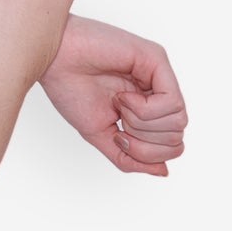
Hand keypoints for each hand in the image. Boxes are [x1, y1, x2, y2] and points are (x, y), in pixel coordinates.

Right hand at [39, 15, 186, 175]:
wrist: (52, 60)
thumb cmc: (69, 88)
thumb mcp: (101, 134)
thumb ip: (129, 156)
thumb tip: (163, 171)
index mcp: (147, 106)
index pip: (171, 144)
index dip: (147, 153)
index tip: (117, 136)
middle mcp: (157, 89)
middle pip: (177, 136)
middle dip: (144, 142)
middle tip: (119, 122)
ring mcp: (159, 74)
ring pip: (179, 121)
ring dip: (142, 123)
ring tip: (119, 104)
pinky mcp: (157, 59)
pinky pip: (172, 103)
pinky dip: (145, 110)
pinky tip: (124, 96)